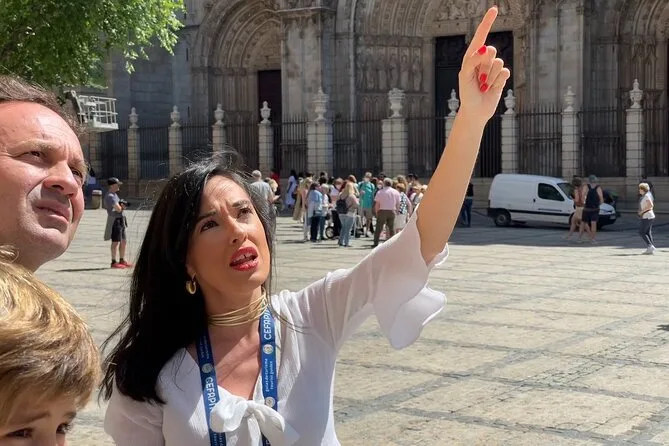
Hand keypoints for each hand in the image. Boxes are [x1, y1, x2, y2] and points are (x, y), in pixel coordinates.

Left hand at [457, 7, 510, 125]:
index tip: (494, 9)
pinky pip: (505, 72)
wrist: (475, 111)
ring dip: (490, 77)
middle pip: (491, 51)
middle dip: (485, 65)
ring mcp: (493, 69)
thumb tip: (485, 47)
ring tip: (483, 86)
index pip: (480, 36)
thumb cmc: (466, 94)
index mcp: (471, 57)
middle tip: (478, 78)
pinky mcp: (501, 77)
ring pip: (499, 63)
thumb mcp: (465, 76)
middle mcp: (483, 60)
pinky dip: (498, 81)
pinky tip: (491, 88)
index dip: (487, 22)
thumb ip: (473, 60)